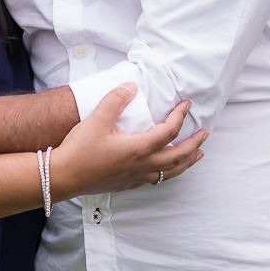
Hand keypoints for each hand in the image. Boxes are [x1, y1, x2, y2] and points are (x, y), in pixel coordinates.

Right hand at [51, 85, 207, 199]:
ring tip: (198, 155)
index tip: (186, 105)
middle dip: (194, 143)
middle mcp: (142, 165)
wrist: (64, 176)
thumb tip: (132, 86)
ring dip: (187, 161)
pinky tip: (167, 168)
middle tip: (205, 133)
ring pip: (171, 172)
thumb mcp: (96, 119)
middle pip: (178, 156)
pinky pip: (158, 178)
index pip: (169, 131)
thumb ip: (115, 100)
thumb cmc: (80, 149)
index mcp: (138, 148)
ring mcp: (137, 177)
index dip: (180, 116)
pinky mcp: (129, 184)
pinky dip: (171, 171)